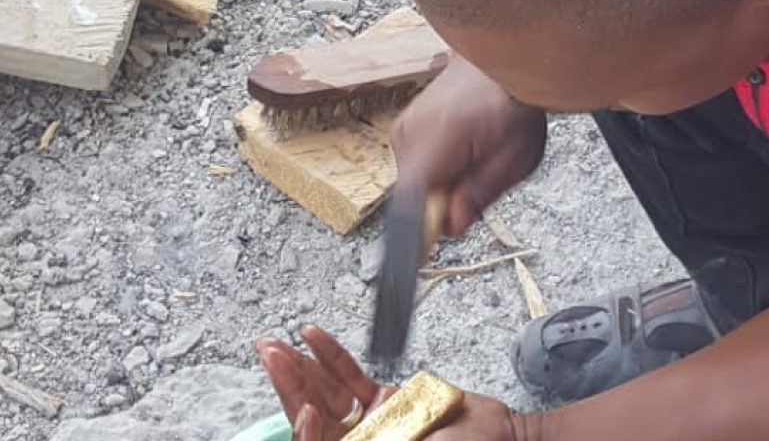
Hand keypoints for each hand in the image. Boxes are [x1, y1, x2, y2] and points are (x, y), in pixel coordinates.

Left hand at [255, 325, 529, 440]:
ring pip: (326, 391)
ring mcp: (369, 420)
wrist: (499, 435)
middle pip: (313, 412)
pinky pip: (352, 376)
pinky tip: (313, 336)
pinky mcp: (384, 399)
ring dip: (302, 366)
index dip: (304, 429)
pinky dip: (332, 356)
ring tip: (278, 343)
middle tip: (268, 354)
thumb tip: (327, 435)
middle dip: (288, 383)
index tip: (302, 409)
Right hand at [391, 54, 546, 235]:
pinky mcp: (402, 129)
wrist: (498, 58)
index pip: (409, 205)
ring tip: (474, 155)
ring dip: (445, 183)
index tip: (431, 244)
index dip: (420, 232)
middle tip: (481, 177)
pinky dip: (438, 168)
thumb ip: (481, 193)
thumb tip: (453, 224)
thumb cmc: (513, 100)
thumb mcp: (516, 157)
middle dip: (447, 202)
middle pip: (414, 199)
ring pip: (416, 185)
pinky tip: (461, 148)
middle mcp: (409, 135)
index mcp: (436, 140)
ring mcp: (402, 130)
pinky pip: (416, 167)